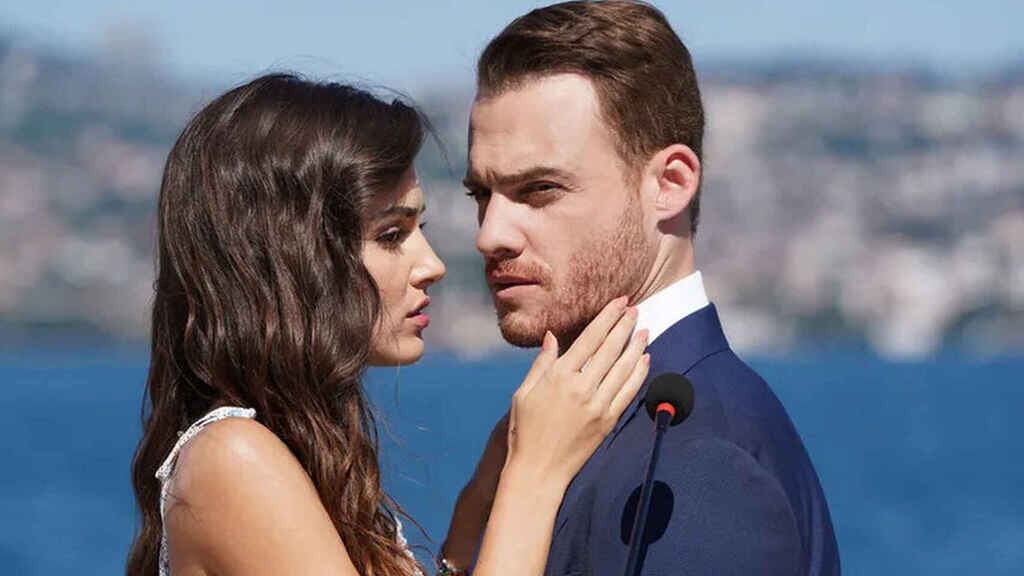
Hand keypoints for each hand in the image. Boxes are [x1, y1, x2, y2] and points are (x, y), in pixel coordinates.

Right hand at [504, 296, 649, 487]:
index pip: (590, 338)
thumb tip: (551, 336)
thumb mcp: (524, 393)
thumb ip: (541, 363)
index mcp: (558, 376)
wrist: (537, 471)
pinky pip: (628, 392)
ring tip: (644, 329)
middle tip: (635, 309)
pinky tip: (645, 359)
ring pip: (623, 368)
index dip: (607, 317)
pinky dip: (639, 374)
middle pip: (611, 348)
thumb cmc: (524, 431)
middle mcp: (581, 388)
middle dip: (625, 325)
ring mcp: (597, 405)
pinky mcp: (607, 422)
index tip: (619, 302)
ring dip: (636, 346)